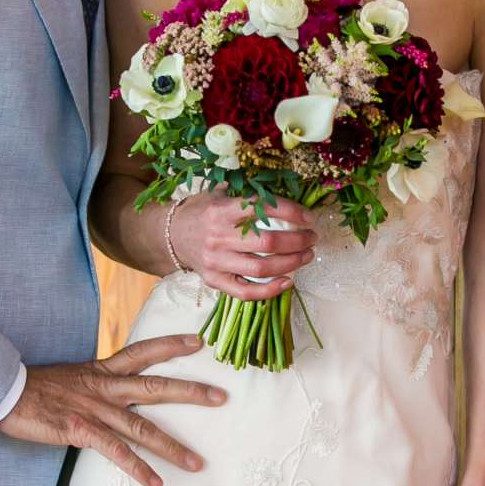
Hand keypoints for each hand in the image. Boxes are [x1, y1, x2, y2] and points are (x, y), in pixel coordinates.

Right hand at [0, 335, 226, 485]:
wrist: (2, 392)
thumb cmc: (33, 389)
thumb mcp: (70, 380)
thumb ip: (94, 386)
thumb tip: (112, 394)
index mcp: (101, 371)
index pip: (143, 352)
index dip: (171, 345)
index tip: (199, 341)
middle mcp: (104, 387)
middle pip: (156, 387)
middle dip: (191, 392)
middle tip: (222, 397)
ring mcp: (94, 409)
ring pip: (142, 427)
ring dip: (172, 447)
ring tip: (198, 463)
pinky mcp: (81, 430)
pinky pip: (116, 452)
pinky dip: (138, 468)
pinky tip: (156, 482)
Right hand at [165, 193, 316, 297]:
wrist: (172, 235)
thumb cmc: (204, 212)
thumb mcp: (220, 193)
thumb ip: (248, 193)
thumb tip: (287, 192)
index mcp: (221, 210)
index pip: (263, 208)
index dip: (292, 212)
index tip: (309, 217)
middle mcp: (218, 237)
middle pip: (268, 243)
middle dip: (298, 241)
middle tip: (312, 237)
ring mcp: (216, 262)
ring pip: (261, 269)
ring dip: (291, 263)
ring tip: (307, 255)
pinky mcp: (215, 281)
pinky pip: (247, 293)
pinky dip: (271, 290)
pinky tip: (288, 281)